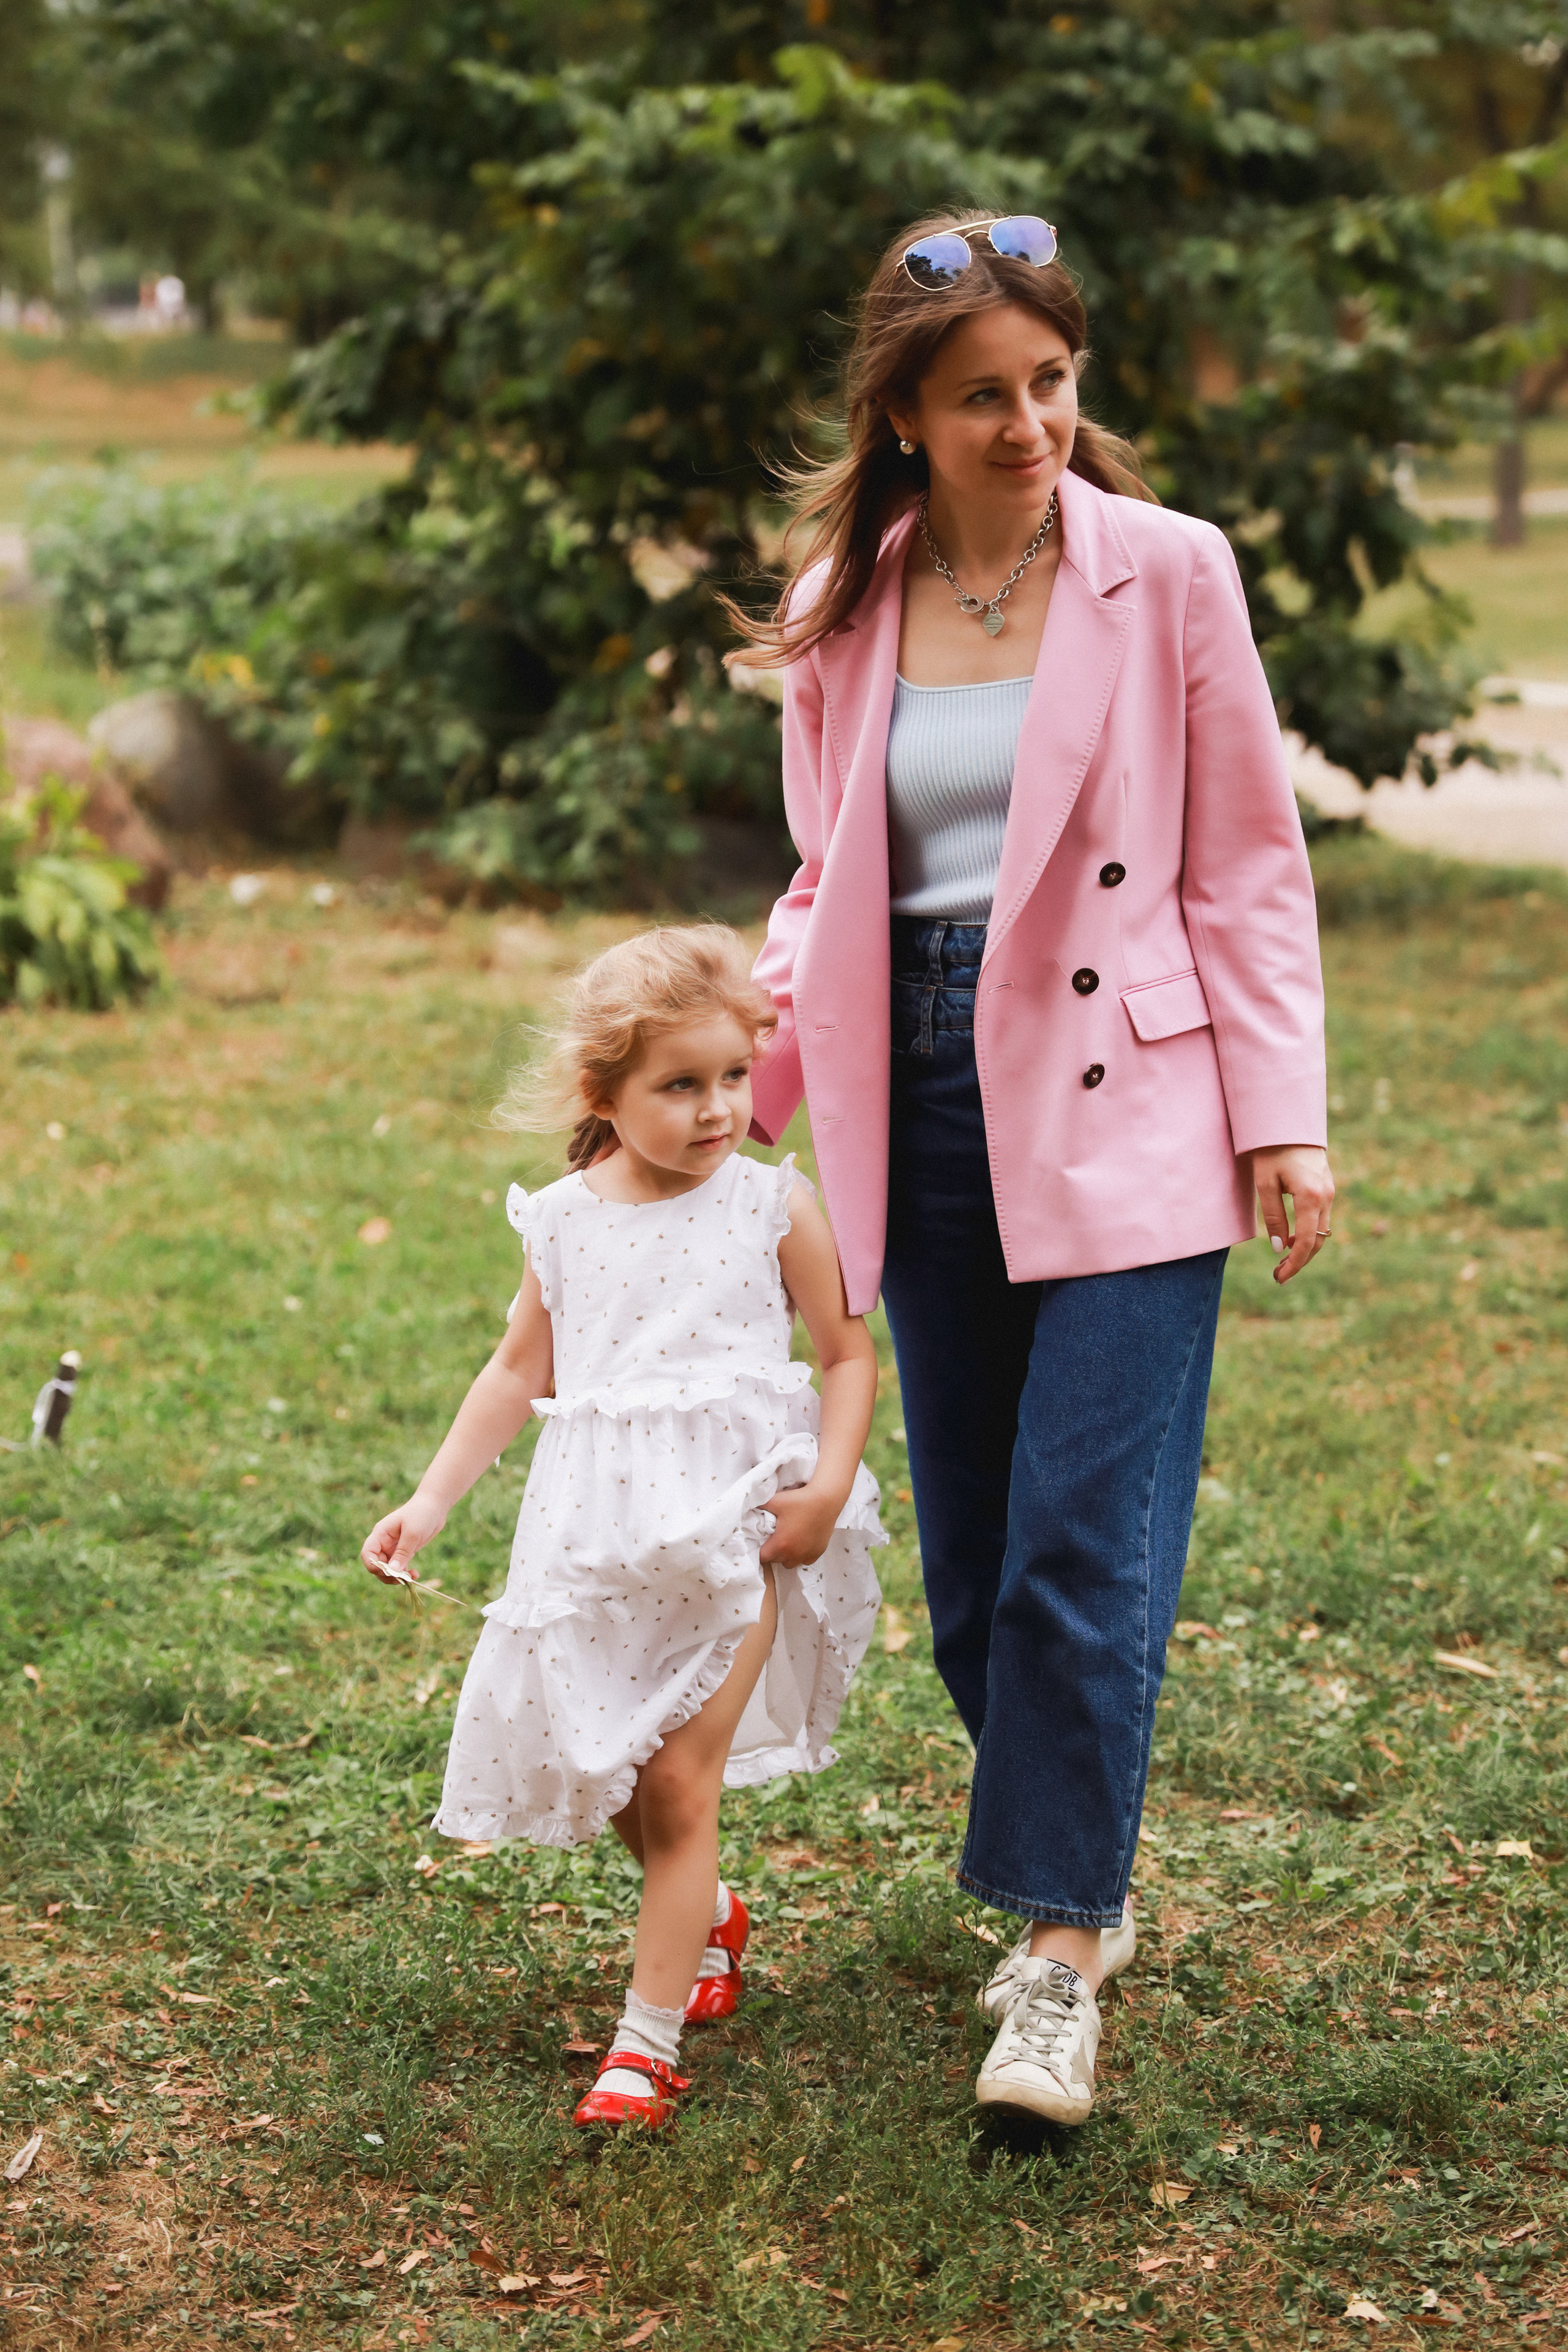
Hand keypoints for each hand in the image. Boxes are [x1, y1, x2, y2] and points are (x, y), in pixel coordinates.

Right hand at [361, 1491, 446, 1583]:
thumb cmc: (421, 1514)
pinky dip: (405, 1573)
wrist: (434, 1506)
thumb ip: (402, 1552)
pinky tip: (416, 1574)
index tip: (387, 1572)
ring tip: (411, 1577)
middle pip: (377, 1565)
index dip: (373, 1565)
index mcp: (380, 1534)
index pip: (368, 1554)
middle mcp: (384, 1542)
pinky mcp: (404, 1551)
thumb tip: (393, 1571)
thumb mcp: (412, 1533)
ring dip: (397, 1576)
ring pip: (388, 1568)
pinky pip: (399, 1567)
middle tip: (402, 1579)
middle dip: (387, 1574)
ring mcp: (393, 1548)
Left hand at [759, 1481, 841, 1568]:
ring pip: (791, 1563)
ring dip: (787, 1556)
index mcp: (780, 1544)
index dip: (760, 1549)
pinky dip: (801, 1555)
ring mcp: (807, 1555)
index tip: (764, 1539)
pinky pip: (805, 1561)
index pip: (763, 1557)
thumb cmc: (799, 1500)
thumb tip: (747, 1506)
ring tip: (789, 1540)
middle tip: (776, 1537)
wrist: (825, 1500)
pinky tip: (802, 1542)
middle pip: (776, 1561)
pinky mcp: (818, 1552)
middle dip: (773, 1552)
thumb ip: (758, 1505)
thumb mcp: (775, 1501)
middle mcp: (793, 1554)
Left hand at [1250, 1144, 1334, 1284]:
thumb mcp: (1264, 1183)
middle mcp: (1326, 1196)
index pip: (1307, 1241)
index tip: (1280, 1277)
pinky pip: (1321, 1218)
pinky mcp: (1327, 1187)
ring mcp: (1330, 1191)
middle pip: (1318, 1241)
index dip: (1295, 1264)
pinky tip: (1291, 1239)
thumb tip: (1279, 1248)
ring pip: (1322, 1231)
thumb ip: (1273, 1216)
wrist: (1289, 1121)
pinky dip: (1309, 1233)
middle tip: (1278, 1275)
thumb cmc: (1271, 1149)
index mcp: (1310, 1196)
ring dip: (1304, 1249)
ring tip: (1282, 1261)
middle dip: (1300, 1261)